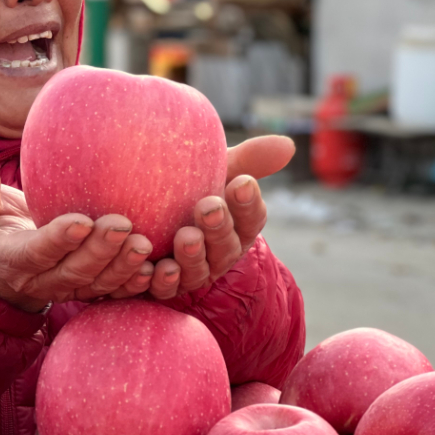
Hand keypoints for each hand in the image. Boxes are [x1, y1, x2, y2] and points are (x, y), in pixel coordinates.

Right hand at [0, 162, 155, 311]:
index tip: (80, 220)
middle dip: (99, 251)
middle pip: (74, 271)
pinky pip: (115, 293)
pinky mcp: (92, 291)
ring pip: (98, 285)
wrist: (6, 266)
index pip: (37, 251)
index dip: (58, 239)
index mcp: (15, 259)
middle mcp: (44, 281)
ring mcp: (70, 289)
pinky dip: (135, 284)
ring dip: (123, 267)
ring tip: (144, 245)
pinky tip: (157, 268)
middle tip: (122, 225)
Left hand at [135, 135, 295, 300]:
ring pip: (199, 270)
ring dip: (193, 256)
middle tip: (209, 207)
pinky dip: (164, 280)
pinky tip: (158, 268)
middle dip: (219, 227)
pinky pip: (166, 289)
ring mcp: (194, 272)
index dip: (248, 203)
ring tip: (185, 237)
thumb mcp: (217, 169)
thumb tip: (287, 145)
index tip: (241, 182)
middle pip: (226, 246)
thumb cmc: (191, 184)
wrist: (147, 205)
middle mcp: (221, 253)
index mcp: (239, 224)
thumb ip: (248, 159)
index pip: (252, 217)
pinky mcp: (165, 286)